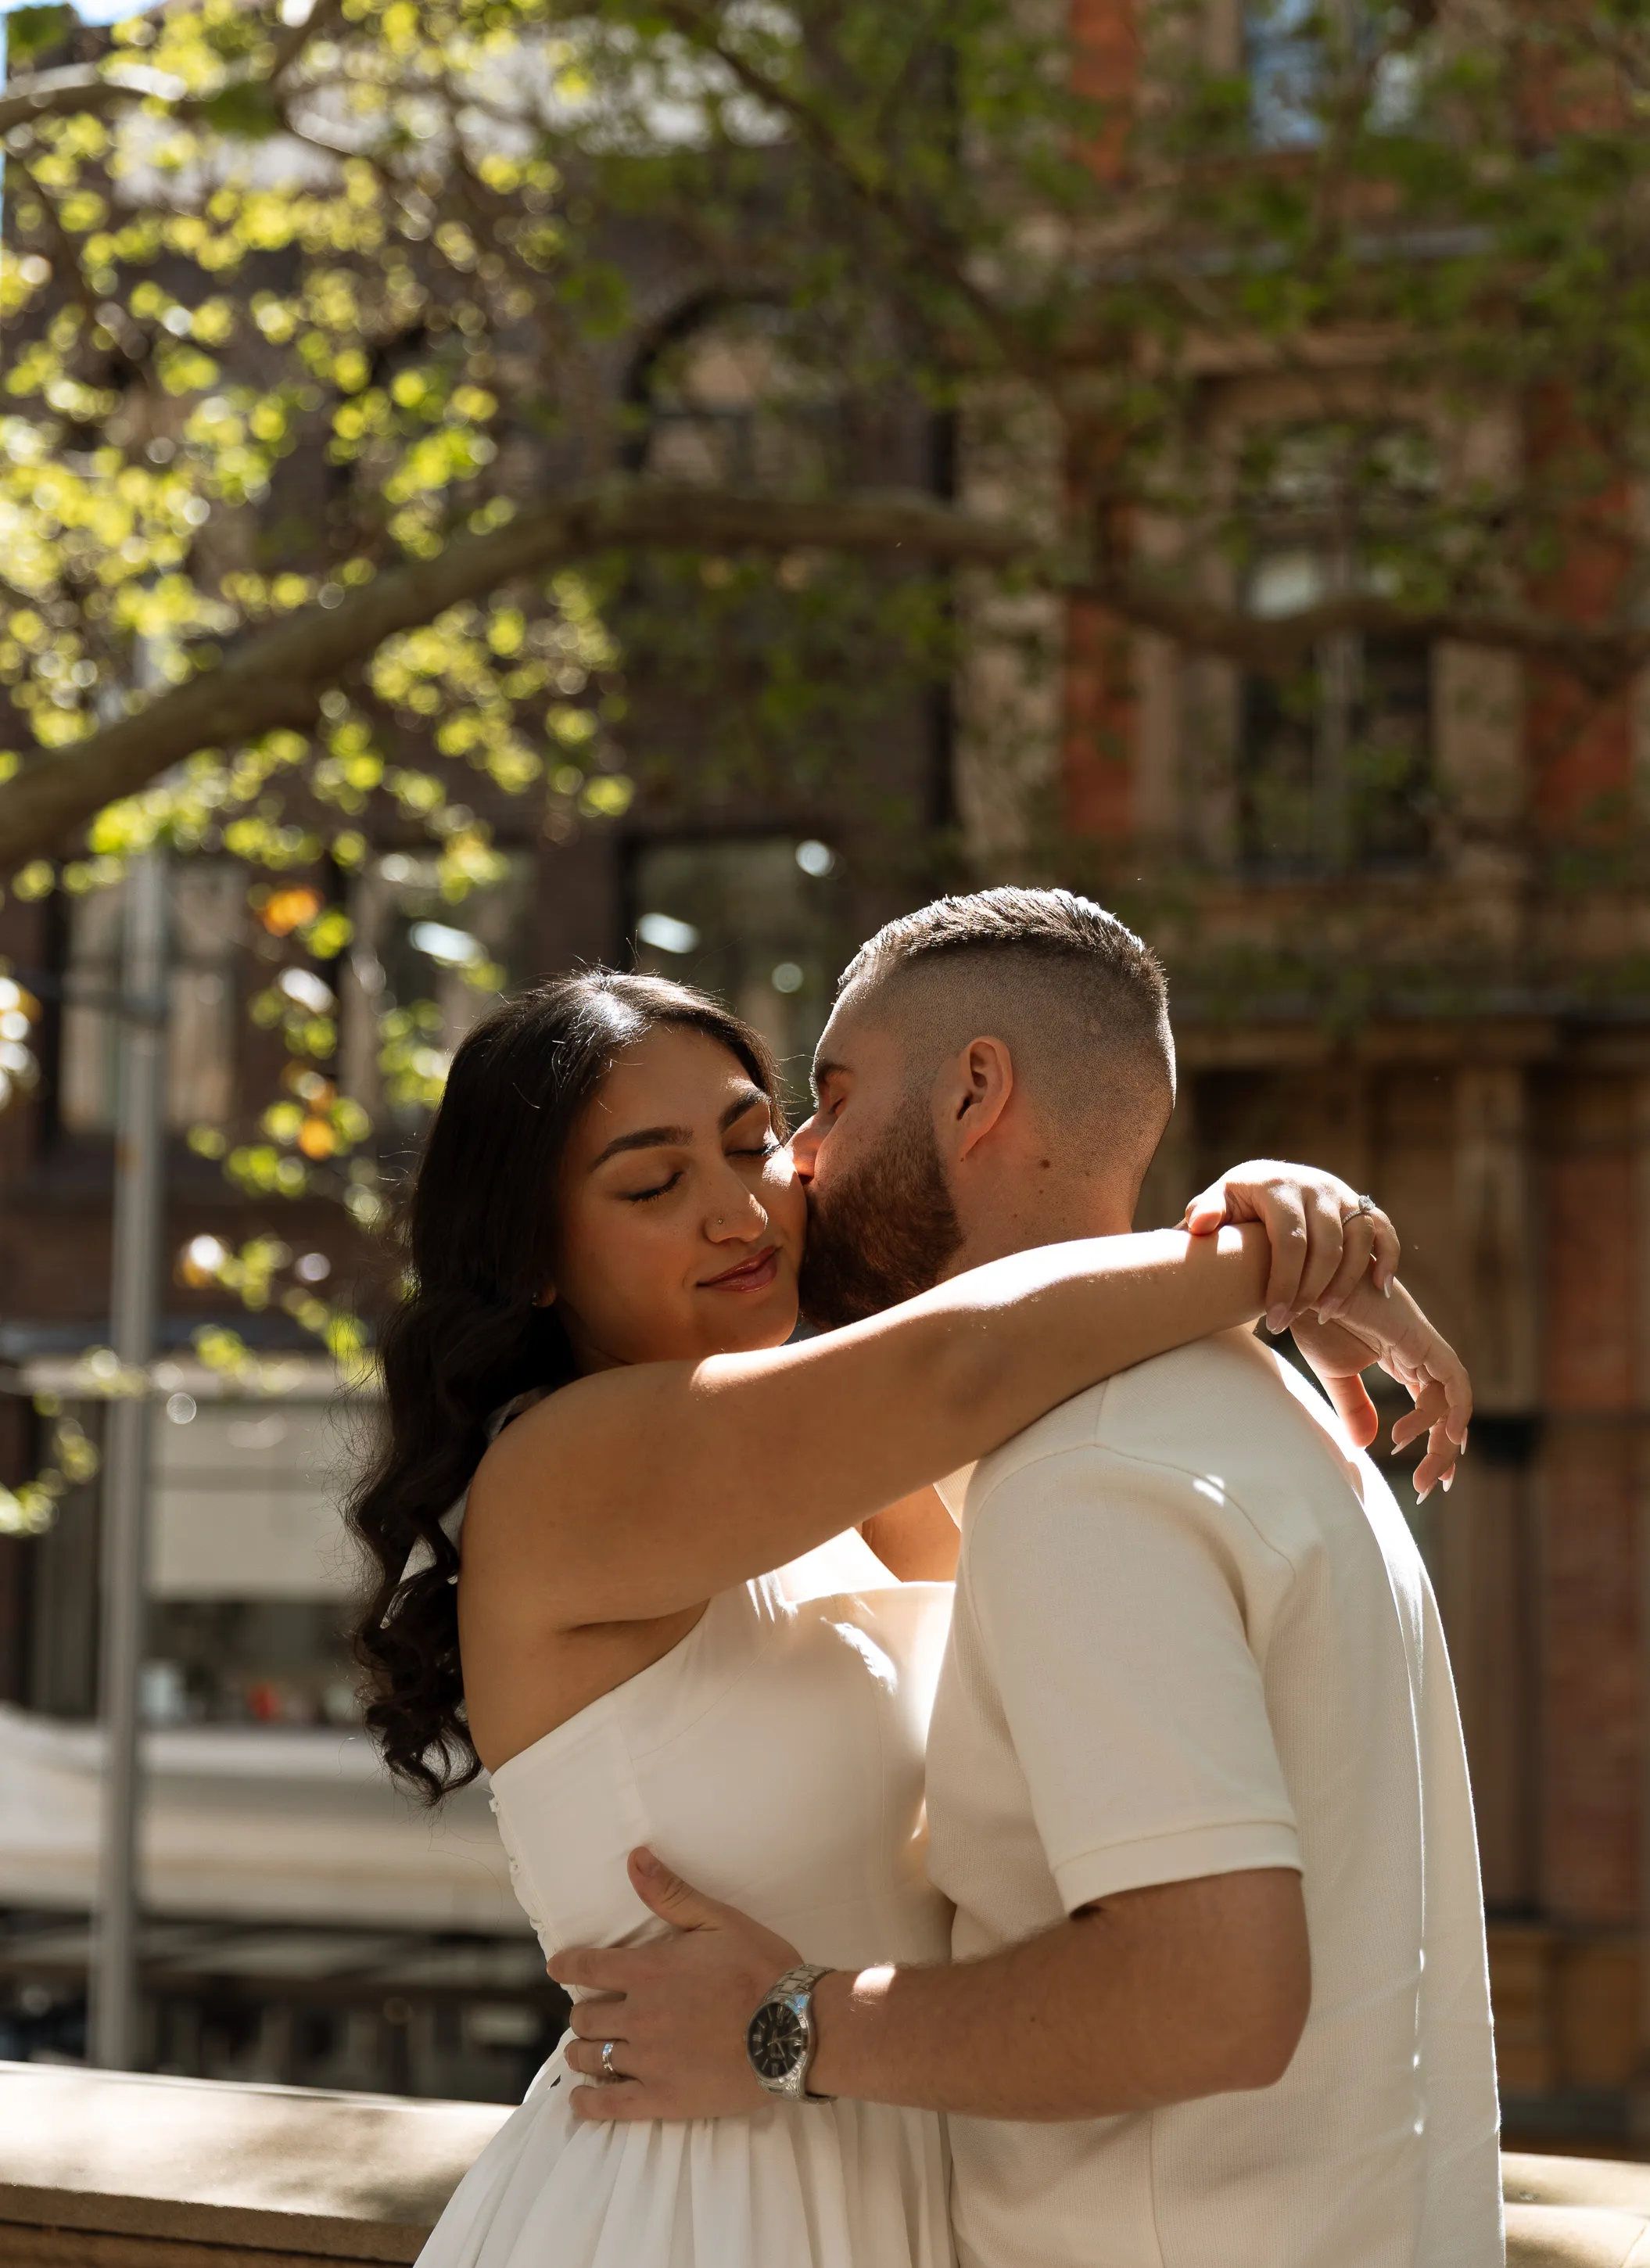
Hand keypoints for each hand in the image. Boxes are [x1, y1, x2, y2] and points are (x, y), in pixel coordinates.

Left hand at [549, 1848, 802, 2121]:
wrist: (794, 2029)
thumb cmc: (761, 1968)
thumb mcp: (718, 1920)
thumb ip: (670, 1892)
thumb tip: (633, 1858)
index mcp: (648, 1971)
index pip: (587, 1967)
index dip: (566, 1966)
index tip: (556, 1968)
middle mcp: (638, 2016)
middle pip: (584, 2017)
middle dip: (584, 2012)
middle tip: (593, 2013)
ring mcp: (648, 2061)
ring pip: (590, 2059)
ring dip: (583, 2052)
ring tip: (588, 2051)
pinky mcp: (663, 2099)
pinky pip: (609, 2106)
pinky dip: (588, 2102)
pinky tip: (583, 2097)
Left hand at [1184, 1161, 1397, 1333]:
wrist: (1266, 1181)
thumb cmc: (1236, 1203)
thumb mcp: (1218, 1203)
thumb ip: (1205, 1212)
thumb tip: (1199, 1224)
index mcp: (1277, 1185)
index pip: (1290, 1241)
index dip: (1284, 1284)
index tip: (1274, 1320)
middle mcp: (1316, 1184)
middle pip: (1326, 1246)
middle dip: (1310, 1291)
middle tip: (1289, 1324)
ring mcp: (1342, 1193)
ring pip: (1358, 1241)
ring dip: (1345, 1283)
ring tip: (1323, 1315)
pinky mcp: (1361, 1204)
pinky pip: (1384, 1230)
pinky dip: (1388, 1258)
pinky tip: (1380, 1289)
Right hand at [1291, 1274, 1470, 1501]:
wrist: (1303, 1284)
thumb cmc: (1314, 1317)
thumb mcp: (1335, 1373)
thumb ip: (1354, 1406)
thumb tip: (1364, 1445)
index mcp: (1402, 1358)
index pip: (1433, 1405)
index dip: (1435, 1442)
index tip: (1427, 1480)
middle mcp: (1419, 1352)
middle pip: (1448, 1409)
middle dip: (1442, 1451)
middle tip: (1426, 1487)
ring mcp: (1423, 1344)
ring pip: (1453, 1401)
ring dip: (1441, 1440)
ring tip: (1415, 1467)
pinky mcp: (1421, 1340)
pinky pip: (1454, 1381)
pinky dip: (1454, 1412)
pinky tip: (1437, 1438)